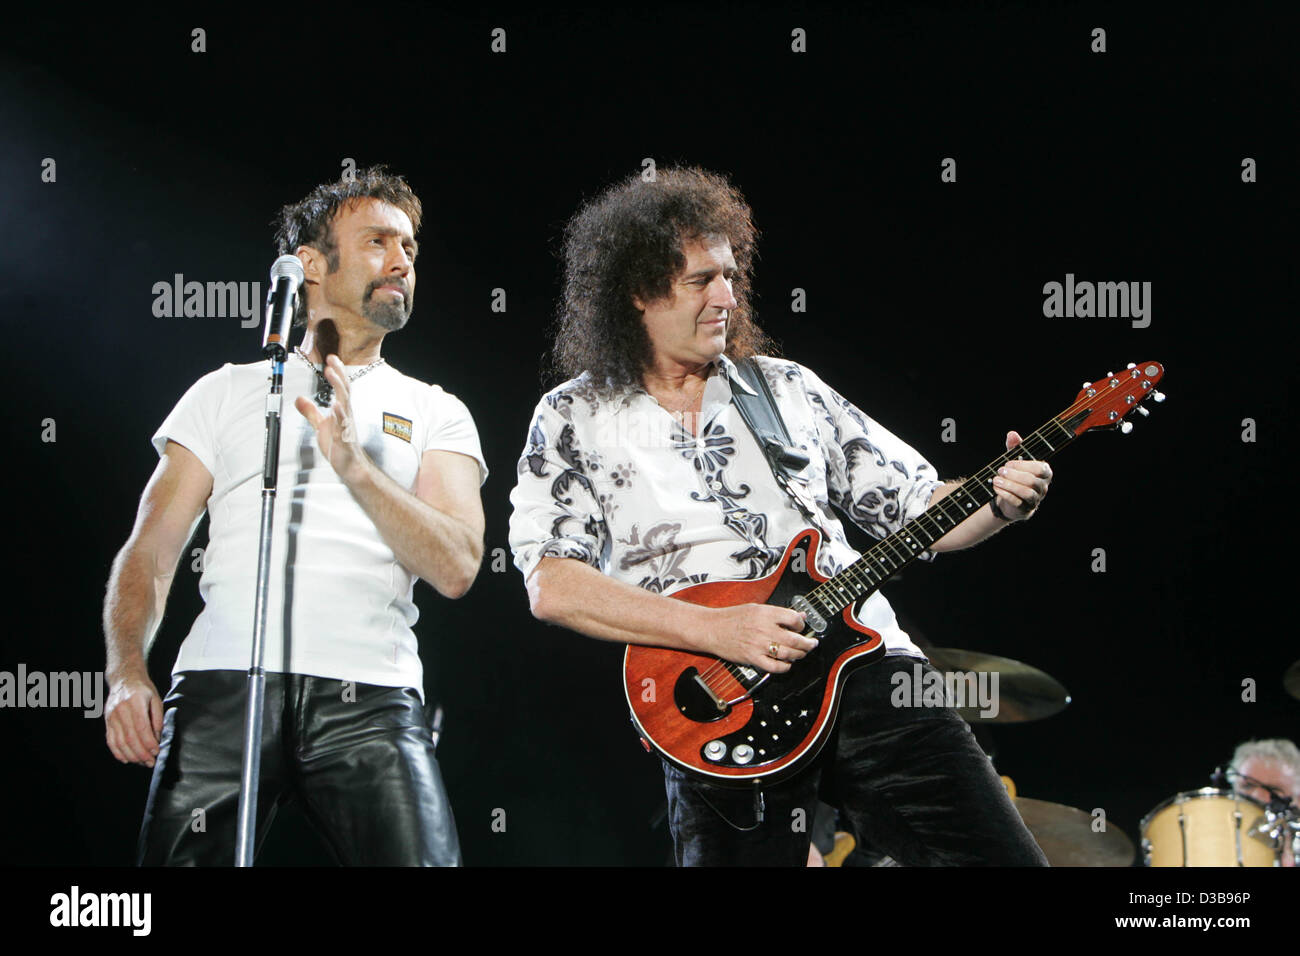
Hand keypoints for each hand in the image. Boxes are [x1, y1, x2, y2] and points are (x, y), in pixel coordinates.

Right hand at [104, 666, 161, 766]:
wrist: (124, 678)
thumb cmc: (143, 689)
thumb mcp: (156, 699)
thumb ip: (157, 718)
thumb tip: (158, 737)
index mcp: (135, 702)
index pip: (142, 728)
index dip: (149, 742)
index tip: (157, 752)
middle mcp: (121, 710)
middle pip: (130, 738)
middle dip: (141, 753)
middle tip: (151, 762)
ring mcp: (111, 717)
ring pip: (120, 742)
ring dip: (131, 756)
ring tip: (142, 763)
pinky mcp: (107, 722)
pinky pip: (111, 740)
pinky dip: (118, 752)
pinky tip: (127, 759)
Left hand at [294, 355, 369, 485]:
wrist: (350, 466)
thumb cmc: (338, 445)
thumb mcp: (320, 425)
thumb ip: (311, 411)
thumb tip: (299, 398)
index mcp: (341, 410)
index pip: (341, 387)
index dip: (337, 372)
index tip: (331, 358)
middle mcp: (346, 415)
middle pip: (344, 390)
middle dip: (338, 375)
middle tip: (332, 361)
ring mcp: (346, 426)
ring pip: (344, 403)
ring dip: (339, 388)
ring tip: (332, 374)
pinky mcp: (343, 439)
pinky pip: (342, 425)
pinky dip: (340, 415)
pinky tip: (336, 405)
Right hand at [703, 603, 815, 673]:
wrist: (712, 628)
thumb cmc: (731, 617)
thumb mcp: (756, 608)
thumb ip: (778, 612)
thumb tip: (799, 616)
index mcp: (765, 613)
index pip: (793, 619)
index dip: (801, 624)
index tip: (801, 627)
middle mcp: (764, 629)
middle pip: (795, 639)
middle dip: (807, 644)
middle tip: (811, 644)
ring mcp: (759, 645)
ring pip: (788, 654)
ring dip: (799, 655)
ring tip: (801, 653)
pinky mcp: (753, 658)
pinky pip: (774, 666)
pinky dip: (785, 667)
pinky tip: (787, 664)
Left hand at [993, 431, 1051, 519]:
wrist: (1009, 499)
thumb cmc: (1015, 475)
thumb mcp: (1015, 460)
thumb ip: (1015, 447)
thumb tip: (1012, 434)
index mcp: (1045, 473)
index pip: (1040, 468)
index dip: (1023, 465)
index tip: (1008, 462)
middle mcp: (1043, 487)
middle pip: (1032, 481)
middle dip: (1014, 475)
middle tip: (1000, 470)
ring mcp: (1035, 499)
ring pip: (1026, 493)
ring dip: (1009, 485)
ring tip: (995, 480)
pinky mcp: (1025, 509)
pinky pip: (1017, 502)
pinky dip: (1005, 494)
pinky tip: (996, 488)